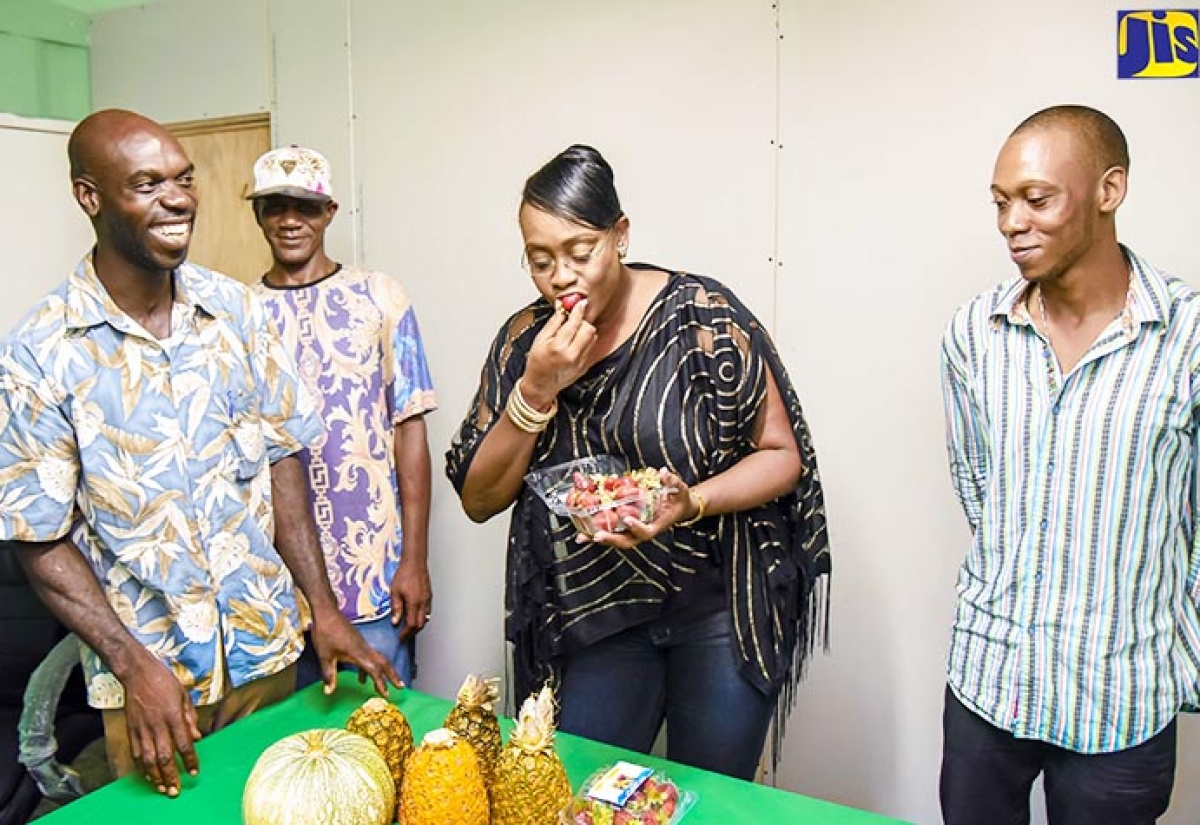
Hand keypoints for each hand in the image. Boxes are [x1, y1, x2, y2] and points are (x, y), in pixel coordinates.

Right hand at [120, 653, 200, 796]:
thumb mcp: (184, 696)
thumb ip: (190, 718)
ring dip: (155, 776)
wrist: (137, 673)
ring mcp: (142, 728)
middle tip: (176, 790)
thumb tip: (197, 737)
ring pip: (148, 759)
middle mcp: (157, 725)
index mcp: (173, 716)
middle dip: (171, 776)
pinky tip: (147, 775)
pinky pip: (136, 753)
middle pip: (164, 757)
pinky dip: (141, 767)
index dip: (190, 760)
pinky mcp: (131, 729)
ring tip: (162, 788)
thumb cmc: (163, 681)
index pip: (184, 744)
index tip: (195, 771)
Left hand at [309, 608, 403, 693]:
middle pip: (384, 662)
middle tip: (400, 686)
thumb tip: (329, 691)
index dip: (381, 683)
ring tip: (384, 685)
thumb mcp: (325, 656)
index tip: (386, 695)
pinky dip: (370, 667)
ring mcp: (362, 644)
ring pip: (378, 659)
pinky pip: (369, 656)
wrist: (326, 613)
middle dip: (393, 675)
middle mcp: (364, 648)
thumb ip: (329, 675)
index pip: (374, 670)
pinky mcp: (358, 642)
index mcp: (358, 652)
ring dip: (384, 671)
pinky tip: (362, 677)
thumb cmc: (326, 632)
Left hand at [390, 557, 431, 639]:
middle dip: (412, 632)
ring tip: (409, 628)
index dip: (406, 633)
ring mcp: (428, 600)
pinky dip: (422, 618)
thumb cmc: (404, 574)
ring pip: (425, 619)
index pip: (411, 624)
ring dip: (418, 626)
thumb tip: (395, 622)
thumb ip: (396, 608)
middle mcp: (423, 603)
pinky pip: (427, 612)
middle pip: (420, 624)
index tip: (400, 637)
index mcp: (414, 603)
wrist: (415, 563)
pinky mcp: (429, 596)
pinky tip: (415, 617)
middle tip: (404, 635)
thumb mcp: (395, 591)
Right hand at [522, 298, 596, 401]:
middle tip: (573, 322)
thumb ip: (554, 323)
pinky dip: (585, 342)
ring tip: (572, 334)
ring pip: (593, 337)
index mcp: (559, 347)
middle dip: (582, 322)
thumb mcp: (540, 340)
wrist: (541, 385)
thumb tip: (563, 309)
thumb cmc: (537, 363)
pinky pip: (591, 347)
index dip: (578, 310)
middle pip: (589, 329)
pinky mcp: (585, 366)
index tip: (580, 302)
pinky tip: (574, 344)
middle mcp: (572, 355)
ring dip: (585, 332)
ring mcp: (580, 362)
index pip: (574, 323)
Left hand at [586, 470, 697, 548]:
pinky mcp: (626, 526)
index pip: (646, 531)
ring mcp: (633, 530)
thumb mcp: (680, 489)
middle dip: (611, 539)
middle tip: (597, 536)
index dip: (636, 527)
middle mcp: (643, 530)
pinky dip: (597, 530)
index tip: (627, 519)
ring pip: (616, 538)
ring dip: (598, 539)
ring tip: (582, 538)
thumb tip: (663, 473)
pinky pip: (612, 530)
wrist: (678, 507)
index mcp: (657, 525)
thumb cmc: (679, 500)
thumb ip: (672, 482)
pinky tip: (583, 530)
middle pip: (626, 541)